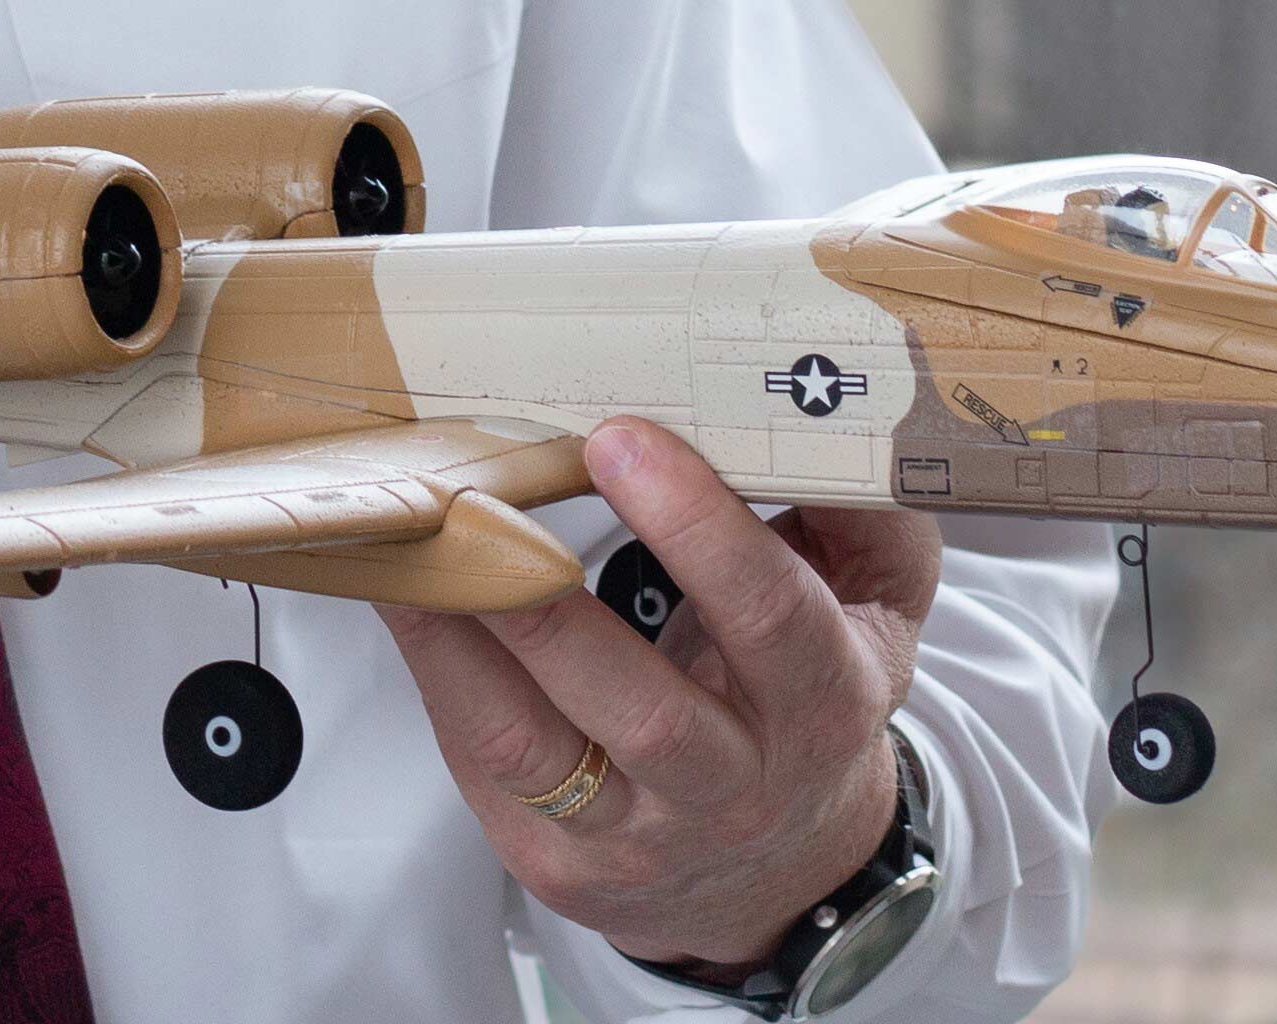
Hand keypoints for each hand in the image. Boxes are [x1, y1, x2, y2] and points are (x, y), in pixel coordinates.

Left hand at [379, 418, 936, 973]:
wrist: (781, 870)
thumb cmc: (809, 688)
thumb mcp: (874, 601)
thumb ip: (862, 507)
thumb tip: (827, 406)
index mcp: (824, 701)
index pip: (773, 620)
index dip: (699, 531)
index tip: (619, 439)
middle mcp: (736, 786)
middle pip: (647, 715)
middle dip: (552, 606)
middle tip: (479, 501)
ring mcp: (638, 837)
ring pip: (537, 746)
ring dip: (462, 638)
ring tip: (413, 542)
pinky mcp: (556, 859)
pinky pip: (482, 760)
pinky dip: (434, 668)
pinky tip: (402, 590)